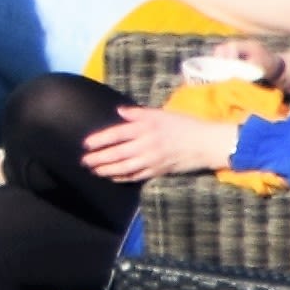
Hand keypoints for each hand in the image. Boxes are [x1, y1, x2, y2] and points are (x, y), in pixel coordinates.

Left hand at [82, 102, 241, 185]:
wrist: (206, 143)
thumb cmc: (184, 125)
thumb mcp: (161, 113)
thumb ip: (138, 113)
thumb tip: (120, 112)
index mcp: (146, 127)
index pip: (117, 134)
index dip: (100, 140)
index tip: (86, 144)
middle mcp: (146, 145)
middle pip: (117, 153)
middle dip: (98, 158)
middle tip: (83, 162)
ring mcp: (151, 160)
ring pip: (124, 167)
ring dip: (107, 170)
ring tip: (94, 170)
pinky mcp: (158, 171)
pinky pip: (136, 176)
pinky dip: (122, 177)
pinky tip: (112, 177)